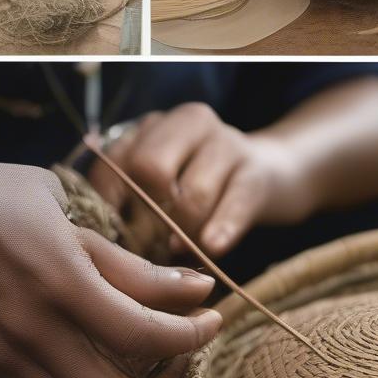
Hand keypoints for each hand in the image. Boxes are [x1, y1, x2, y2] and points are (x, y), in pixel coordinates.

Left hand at [88, 103, 317, 257]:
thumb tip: (102, 240)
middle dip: (145, 215)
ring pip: (193, 193)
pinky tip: (212, 248)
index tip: (109, 237)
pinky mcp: (257, 172)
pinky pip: (235, 203)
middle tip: (147, 246)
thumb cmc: (207, 186)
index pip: (115, 160)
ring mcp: (227, 144)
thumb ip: (134, 195)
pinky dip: (221, 228)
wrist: (275, 173)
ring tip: (179, 253)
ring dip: (183, 232)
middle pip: (150, 168)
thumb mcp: (169, 181)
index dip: (107, 203)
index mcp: (157, 125)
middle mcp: (190, 123)